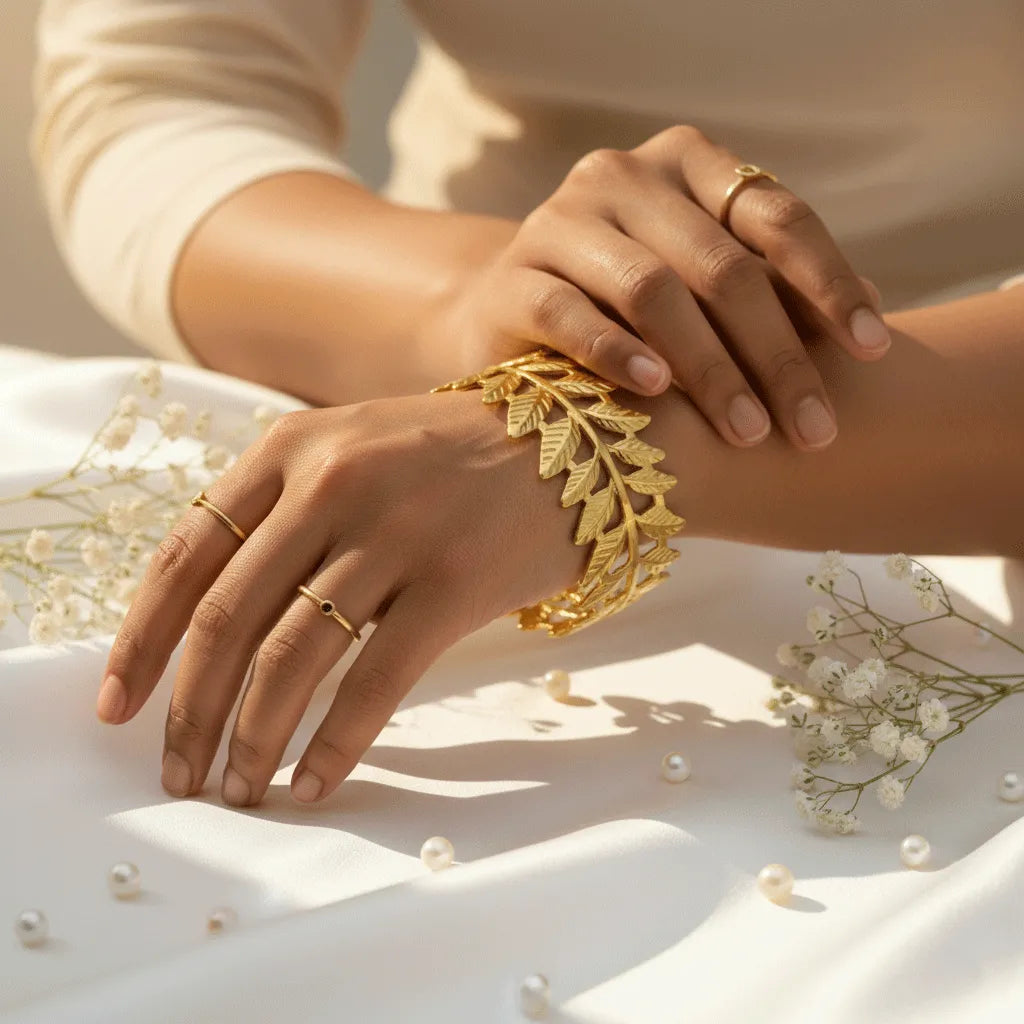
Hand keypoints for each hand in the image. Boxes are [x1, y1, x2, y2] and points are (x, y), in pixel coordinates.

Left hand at [96, 392, 582, 805]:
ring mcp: (396, 532)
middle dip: (188, 712)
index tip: (118, 707)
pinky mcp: (454, 583)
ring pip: (292, 657)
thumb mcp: (350, 449)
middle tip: (177, 773)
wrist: (568, 443)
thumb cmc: (449, 457)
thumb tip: (206, 628)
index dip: (139, 642)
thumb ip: (279, 513)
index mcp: (289, 448)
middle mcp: (332, 484)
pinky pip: (375, 681)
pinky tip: (313, 782)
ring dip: (252, 738)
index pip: (184, 556)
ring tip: (240, 787)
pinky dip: (334, 743)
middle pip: (226, 618)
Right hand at [430, 125, 888, 450]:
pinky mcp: (511, 280)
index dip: (830, 282)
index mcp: (684, 165)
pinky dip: (617, 351)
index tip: (873, 350)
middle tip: (814, 428)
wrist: (504, 314)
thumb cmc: (625, 306)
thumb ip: (768, 289)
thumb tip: (873, 317)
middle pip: (720, 264)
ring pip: (650, 289)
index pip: (775, 215)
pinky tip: (656, 391)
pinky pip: (569, 314)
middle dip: (777, 353)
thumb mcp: (699, 283)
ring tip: (748, 431)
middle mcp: (622, 177)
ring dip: (709, 367)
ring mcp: (559, 222)